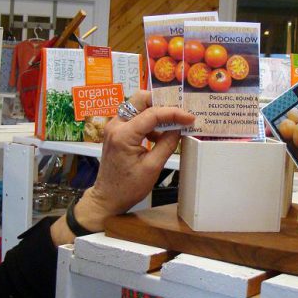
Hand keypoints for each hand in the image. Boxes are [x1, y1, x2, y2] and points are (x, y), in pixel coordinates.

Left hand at [52, 90, 194, 242]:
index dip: (174, 113)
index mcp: (123, 135)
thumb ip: (167, 144)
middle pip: (140, 99)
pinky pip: (135, 118)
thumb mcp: (152, 167)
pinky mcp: (116, 132)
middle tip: (180, 113)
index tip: (190, 117)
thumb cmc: (128, 188)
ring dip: (156, 112)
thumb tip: (180, 128)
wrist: (107, 198)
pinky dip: (149, 122)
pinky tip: (161, 135)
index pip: (152, 114)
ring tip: (174, 125)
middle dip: (162, 102)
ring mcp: (114, 127)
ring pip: (138, 107)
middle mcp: (115, 125)